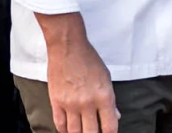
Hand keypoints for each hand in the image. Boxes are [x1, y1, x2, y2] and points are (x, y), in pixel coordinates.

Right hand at [37, 13, 120, 132]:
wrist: (68, 47)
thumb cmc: (89, 59)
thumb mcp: (106, 77)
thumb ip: (111, 99)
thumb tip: (115, 115)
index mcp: (104, 96)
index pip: (109, 127)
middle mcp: (87, 103)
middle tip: (94, 132)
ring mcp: (70, 104)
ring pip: (74, 132)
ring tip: (82, 131)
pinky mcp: (56, 102)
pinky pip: (60, 124)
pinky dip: (65, 130)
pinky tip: (69, 130)